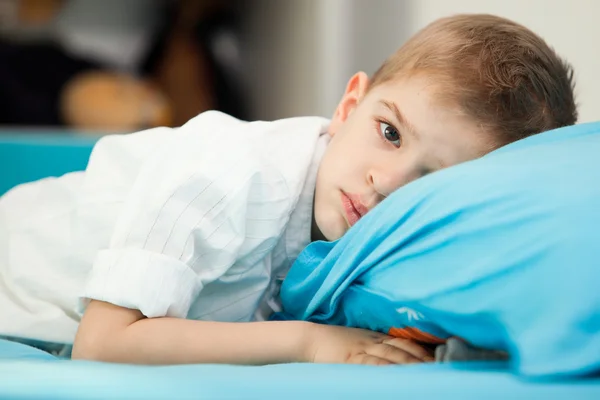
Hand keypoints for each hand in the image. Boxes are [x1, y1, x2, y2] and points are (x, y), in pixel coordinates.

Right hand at [306, 324, 433, 364]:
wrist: (310, 339)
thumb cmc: (334, 342)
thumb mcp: (359, 339)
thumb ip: (377, 344)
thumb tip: (399, 355)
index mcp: (375, 337)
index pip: (403, 342)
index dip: (420, 349)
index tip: (438, 356)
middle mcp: (372, 341)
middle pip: (401, 348)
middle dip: (420, 358)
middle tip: (440, 365)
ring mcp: (361, 350)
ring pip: (390, 356)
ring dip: (408, 363)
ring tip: (425, 372)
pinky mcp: (350, 359)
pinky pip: (370, 363)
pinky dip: (385, 368)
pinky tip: (395, 374)